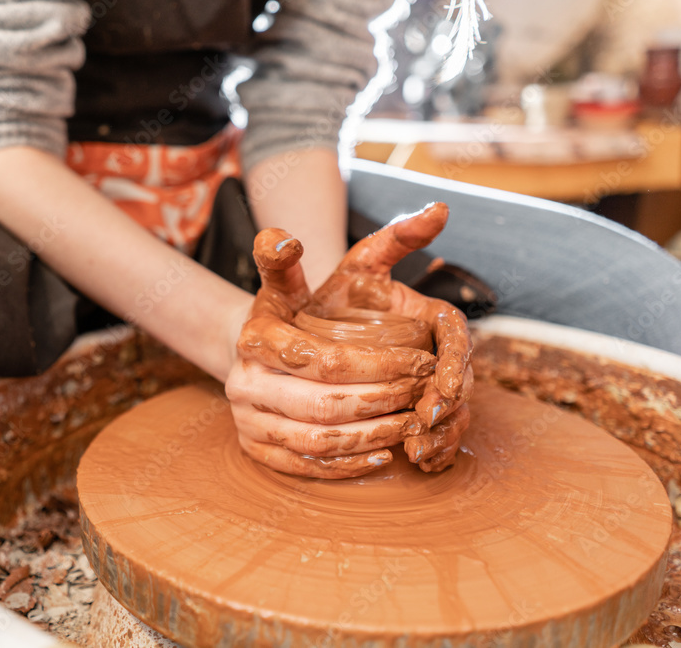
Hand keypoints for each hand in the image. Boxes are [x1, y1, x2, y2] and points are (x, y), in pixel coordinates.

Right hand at [225, 202, 472, 477]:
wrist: (251, 351)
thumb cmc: (293, 312)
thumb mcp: (319, 273)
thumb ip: (372, 243)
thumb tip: (439, 211)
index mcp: (255, 335)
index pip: (324, 359)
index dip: (381, 365)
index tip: (424, 361)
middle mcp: (241, 380)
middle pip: (324, 403)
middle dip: (383, 402)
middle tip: (423, 397)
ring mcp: (245, 418)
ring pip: (317, 440)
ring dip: (372, 436)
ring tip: (410, 424)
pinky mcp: (253, 449)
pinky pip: (305, 468)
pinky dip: (348, 466)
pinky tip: (383, 455)